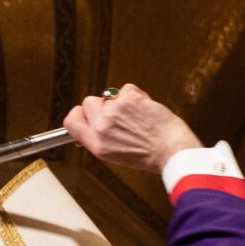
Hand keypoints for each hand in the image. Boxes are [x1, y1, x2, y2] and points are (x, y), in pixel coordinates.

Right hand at [62, 85, 198, 174]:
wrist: (173, 151)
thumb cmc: (151, 156)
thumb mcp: (116, 156)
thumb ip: (101, 139)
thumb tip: (91, 125)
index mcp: (96, 144)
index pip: (71, 121)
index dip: (80, 114)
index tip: (89, 114)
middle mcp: (102, 127)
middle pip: (89, 102)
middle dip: (104, 105)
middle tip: (122, 116)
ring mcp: (114, 111)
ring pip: (109, 95)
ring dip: (123, 102)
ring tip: (139, 117)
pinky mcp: (129, 99)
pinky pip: (126, 89)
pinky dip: (137, 96)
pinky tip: (147, 110)